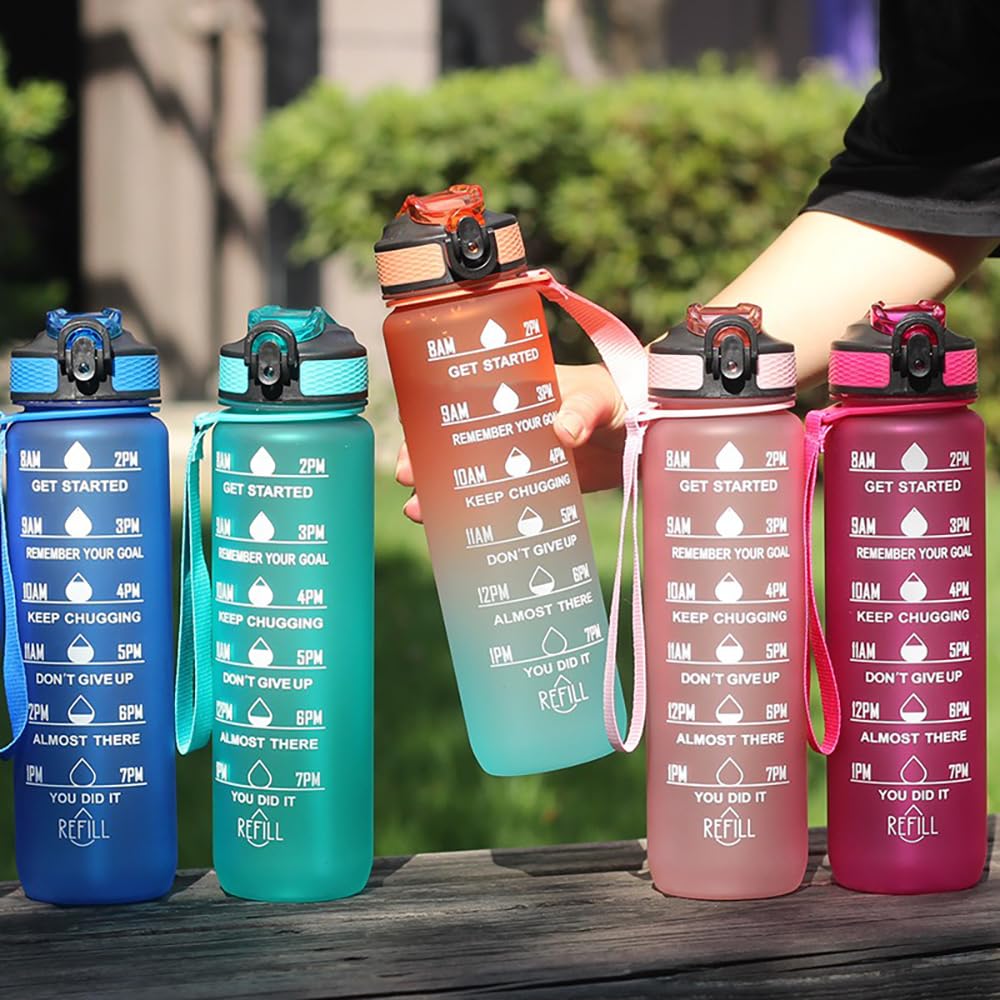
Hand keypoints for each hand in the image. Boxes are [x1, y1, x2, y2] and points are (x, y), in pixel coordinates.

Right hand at [395, 362, 626, 522]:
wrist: (655, 428)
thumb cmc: (624, 396)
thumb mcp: (602, 396)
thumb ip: (583, 408)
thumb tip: (564, 429)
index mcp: (514, 391)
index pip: (458, 402)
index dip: (428, 422)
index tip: (412, 445)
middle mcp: (509, 424)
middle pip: (455, 443)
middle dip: (427, 463)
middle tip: (411, 484)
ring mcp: (521, 456)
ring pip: (472, 474)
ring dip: (444, 493)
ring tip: (422, 514)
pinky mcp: (539, 484)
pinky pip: (502, 500)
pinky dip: (480, 515)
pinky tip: (460, 532)